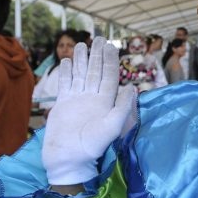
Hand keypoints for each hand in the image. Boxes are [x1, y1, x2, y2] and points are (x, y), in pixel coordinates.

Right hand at [42, 37, 135, 184]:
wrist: (68, 159)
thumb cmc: (92, 146)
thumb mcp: (112, 127)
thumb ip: (122, 108)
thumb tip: (132, 87)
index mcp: (106, 102)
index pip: (109, 76)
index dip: (110, 61)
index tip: (111, 46)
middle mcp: (93, 98)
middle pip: (96, 71)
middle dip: (97, 56)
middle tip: (99, 39)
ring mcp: (78, 100)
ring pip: (81, 75)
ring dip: (82, 60)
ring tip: (82, 45)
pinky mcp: (64, 104)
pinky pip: (66, 84)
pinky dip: (67, 73)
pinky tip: (68, 62)